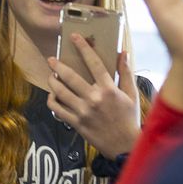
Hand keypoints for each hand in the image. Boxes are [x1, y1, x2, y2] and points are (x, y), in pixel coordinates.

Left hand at [47, 35, 139, 157]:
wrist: (125, 146)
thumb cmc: (129, 118)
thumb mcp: (131, 94)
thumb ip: (126, 72)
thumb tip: (123, 52)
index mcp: (109, 89)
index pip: (94, 63)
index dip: (83, 48)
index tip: (74, 37)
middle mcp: (94, 99)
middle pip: (70, 77)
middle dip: (58, 65)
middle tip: (51, 59)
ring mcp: (83, 112)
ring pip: (60, 92)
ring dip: (52, 82)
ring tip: (51, 76)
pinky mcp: (76, 123)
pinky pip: (57, 109)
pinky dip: (52, 100)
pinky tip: (53, 95)